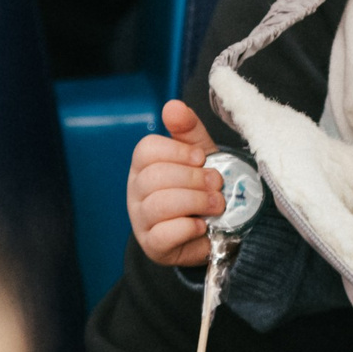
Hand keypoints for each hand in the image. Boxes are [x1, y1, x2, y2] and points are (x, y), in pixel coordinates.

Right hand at [128, 100, 224, 267]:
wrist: (214, 226)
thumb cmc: (200, 186)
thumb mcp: (199, 154)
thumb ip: (188, 129)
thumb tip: (172, 106)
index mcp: (144, 165)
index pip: (146, 150)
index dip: (178, 152)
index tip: (201, 158)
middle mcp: (136, 191)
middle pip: (153, 177)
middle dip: (192, 179)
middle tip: (216, 184)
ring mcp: (141, 220)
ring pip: (158, 205)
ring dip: (195, 202)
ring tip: (216, 205)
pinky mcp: (153, 246)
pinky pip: (164, 234)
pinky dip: (189, 228)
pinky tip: (202, 226)